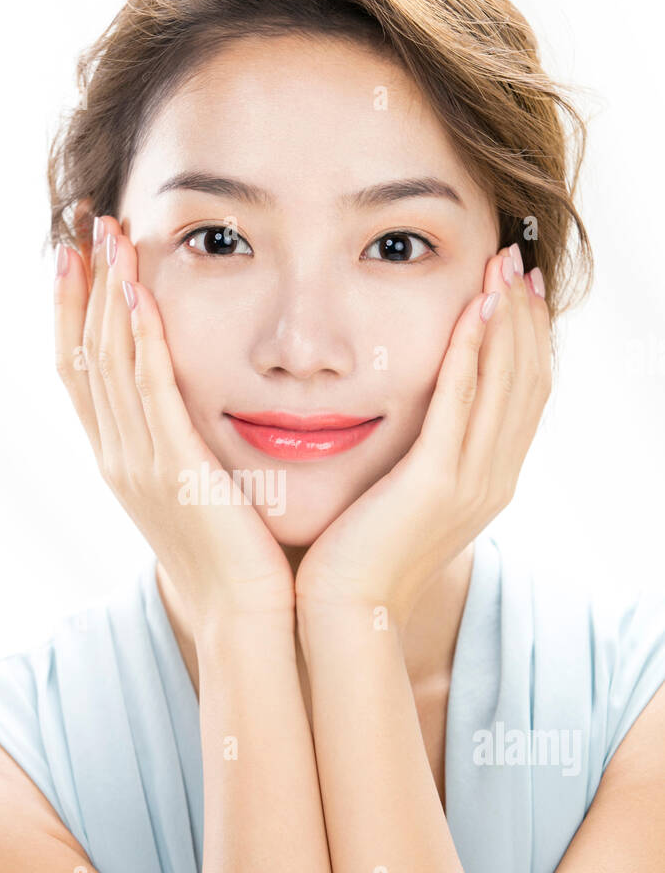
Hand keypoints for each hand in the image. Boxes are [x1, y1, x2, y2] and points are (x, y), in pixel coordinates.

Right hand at [54, 215, 294, 636]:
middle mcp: (117, 456)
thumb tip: (193, 407)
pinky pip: (152, 392)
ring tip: (109, 235)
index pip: (80, 369)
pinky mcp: (177, 470)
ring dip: (109, 293)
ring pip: (110, 361)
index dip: (74, 309)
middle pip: (84, 353)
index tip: (78, 256)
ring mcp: (140, 464)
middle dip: (83, 285)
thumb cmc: (236, 559)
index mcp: (120, 459)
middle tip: (86, 223)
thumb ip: (184, 445)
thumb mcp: (197, 492)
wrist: (245, 618)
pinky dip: (142, 340)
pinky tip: (143, 294)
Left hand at [294, 245, 551, 628]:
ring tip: (502, 268)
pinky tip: (470, 311)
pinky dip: (470, 354)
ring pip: (504, 385)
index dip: (526, 339)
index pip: (524, 396)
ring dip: (505, 320)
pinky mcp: (434, 483)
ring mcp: (469, 483)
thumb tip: (413, 420)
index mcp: (488, 482)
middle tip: (519, 261)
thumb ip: (420, 459)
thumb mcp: (403, 499)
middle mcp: (492, 479)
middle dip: (525, 317)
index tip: (517, 290)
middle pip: (527, 382)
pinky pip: (460, 405)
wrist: (344, 611)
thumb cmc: (359, 556)